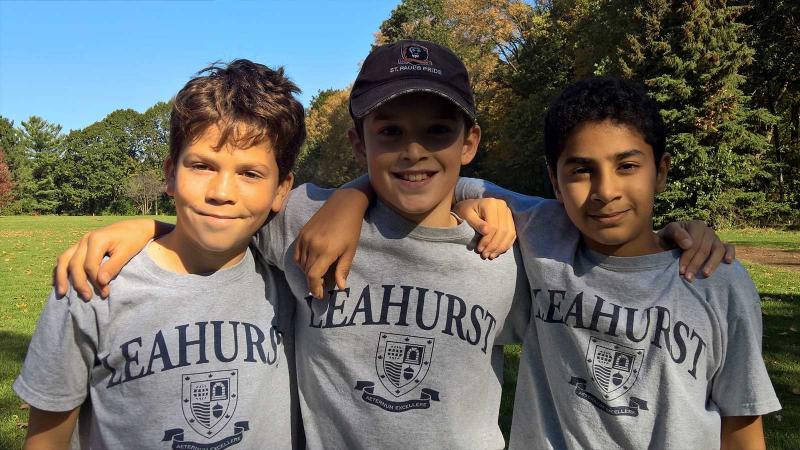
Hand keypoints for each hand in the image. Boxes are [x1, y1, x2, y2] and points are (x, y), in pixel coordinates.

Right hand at [52, 219, 165, 299]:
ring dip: (61, 276)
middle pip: (75, 264)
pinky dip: (61, 269)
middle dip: (79, 283)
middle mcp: (85, 239)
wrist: (136, 227)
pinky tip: (60, 281)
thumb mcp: (126, 253)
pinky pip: (66, 257)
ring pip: (64, 259)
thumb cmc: (134, 239)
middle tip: (88, 298)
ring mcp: (81, 241)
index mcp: (96, 239)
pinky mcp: (81, 244)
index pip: (90, 265)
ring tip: (61, 293)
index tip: (105, 293)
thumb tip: (101, 282)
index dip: (96, 281)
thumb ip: (113, 267)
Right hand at [294, 183, 370, 298]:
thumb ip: (343, 269)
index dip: (314, 288)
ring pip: (300, 263)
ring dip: (307, 272)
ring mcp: (305, 238)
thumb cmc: (351, 228)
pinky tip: (310, 263)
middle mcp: (312, 245)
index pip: (313, 276)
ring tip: (318, 275)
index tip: (320, 295)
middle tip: (322, 286)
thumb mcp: (350, 250)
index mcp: (326, 251)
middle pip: (306, 271)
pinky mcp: (302, 233)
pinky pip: (297, 253)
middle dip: (313, 282)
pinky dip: (301, 262)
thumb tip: (340, 287)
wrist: (344, 204)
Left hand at [453, 198, 516, 259]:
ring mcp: (508, 212)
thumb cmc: (465, 211)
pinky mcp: (510, 219)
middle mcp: (502, 206)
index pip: (493, 226)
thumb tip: (487, 231)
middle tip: (485, 255)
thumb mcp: (467, 216)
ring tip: (491, 256)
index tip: (479, 249)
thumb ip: (476, 223)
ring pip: (510, 233)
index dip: (487, 240)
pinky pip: (512, 234)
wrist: (470, 207)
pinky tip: (497, 252)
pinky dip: (506, 244)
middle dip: (494, 245)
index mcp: (491, 203)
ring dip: (501, 247)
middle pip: (503, 230)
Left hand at [658, 220, 734, 281]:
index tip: (681, 270)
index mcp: (695, 225)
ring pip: (718, 250)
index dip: (688, 257)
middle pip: (705, 248)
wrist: (669, 245)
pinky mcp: (722, 246)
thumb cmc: (667, 240)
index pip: (694, 242)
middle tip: (688, 277)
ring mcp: (716, 239)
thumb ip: (675, 233)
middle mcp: (707, 231)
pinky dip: (730, 254)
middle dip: (696, 264)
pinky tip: (728, 262)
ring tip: (705, 274)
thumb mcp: (666, 234)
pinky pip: (729, 248)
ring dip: (712, 263)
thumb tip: (689, 244)